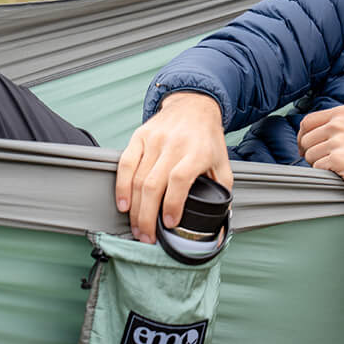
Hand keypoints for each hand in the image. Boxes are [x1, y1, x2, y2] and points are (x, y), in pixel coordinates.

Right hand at [116, 91, 232, 244]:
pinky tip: (123, 204)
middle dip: (147, 216)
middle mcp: (173, 145)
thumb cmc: (208, 139)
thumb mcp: (222, 162)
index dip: (172, 204)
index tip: (169, 223)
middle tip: (147, 236)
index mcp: (197, 152)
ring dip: (134, 208)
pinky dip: (121, 187)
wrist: (194, 106)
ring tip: (136, 227)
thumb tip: (221, 219)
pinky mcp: (138, 137)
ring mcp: (153, 141)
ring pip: (138, 179)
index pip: (179, 180)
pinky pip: (125, 165)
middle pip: (154, 185)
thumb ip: (222, 190)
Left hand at [296, 106, 343, 211]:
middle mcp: (340, 124)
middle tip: (328, 160)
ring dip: (319, 164)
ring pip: (309, 155)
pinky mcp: (338, 159)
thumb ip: (335, 125)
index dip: (303, 136)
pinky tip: (343, 172)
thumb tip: (307, 134)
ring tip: (340, 166)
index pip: (307, 121)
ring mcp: (339, 141)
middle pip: (305, 140)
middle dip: (311, 153)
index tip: (305, 147)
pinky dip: (326, 173)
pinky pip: (317, 168)